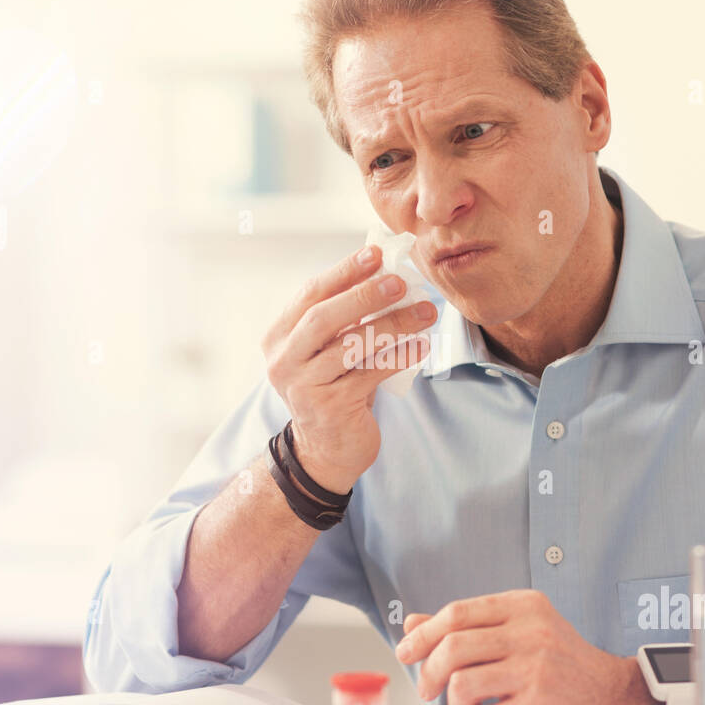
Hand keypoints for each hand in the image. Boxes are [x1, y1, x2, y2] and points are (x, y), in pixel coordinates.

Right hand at [261, 245, 437, 493]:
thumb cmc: (335, 388)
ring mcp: (303, 386)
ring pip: (350, 345)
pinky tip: (421, 346)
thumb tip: (387, 276)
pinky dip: (398, 356)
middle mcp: (283, 360)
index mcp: (280, 336)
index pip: (311, 294)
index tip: (376, 253)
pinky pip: (369, 374)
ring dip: (392, 325)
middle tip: (401, 281)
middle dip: (364, 295)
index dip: (344, 272)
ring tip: (425, 311)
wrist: (327, 451)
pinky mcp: (329, 407)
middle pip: (323, 317)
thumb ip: (345, 319)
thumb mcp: (330, 351)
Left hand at [394, 589, 665, 704]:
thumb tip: (413, 623)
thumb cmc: (562, 664)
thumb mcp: (520, 632)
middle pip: (453, 646)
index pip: (457, 613)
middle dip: (429, 672)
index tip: (406, 651)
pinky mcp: (540, 704)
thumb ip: (468, 627)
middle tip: (427, 688)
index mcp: (524, 606)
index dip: (423, 634)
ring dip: (455, 702)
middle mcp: (531, 631)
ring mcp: (536, 668)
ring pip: (462, 682)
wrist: (614, 698)